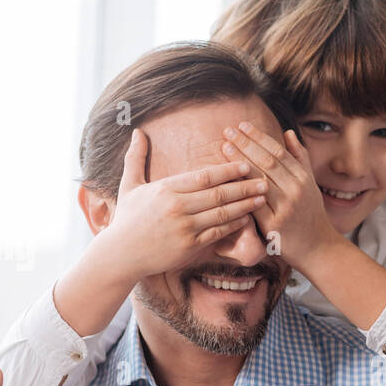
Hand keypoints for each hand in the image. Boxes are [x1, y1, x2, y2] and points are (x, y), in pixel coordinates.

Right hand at [92, 127, 268, 281]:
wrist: (122, 254)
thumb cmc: (127, 218)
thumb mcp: (128, 185)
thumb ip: (135, 158)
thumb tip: (136, 131)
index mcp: (166, 189)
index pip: (203, 176)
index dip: (227, 170)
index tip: (245, 165)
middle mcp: (177, 207)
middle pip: (218, 194)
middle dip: (243, 186)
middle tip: (263, 180)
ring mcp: (185, 228)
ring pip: (222, 213)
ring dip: (245, 205)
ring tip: (261, 197)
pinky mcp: (190, 246)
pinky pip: (218, 233)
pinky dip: (234, 225)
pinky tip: (247, 218)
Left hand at [222, 122, 342, 268]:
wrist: (318, 248)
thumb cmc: (310, 215)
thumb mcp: (310, 184)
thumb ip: (299, 158)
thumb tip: (287, 132)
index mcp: (303, 178)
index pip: (278, 151)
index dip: (259, 137)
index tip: (242, 125)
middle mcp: (296, 190)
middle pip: (267, 162)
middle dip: (246, 144)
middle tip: (227, 131)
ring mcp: (286, 207)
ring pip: (259, 179)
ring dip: (240, 161)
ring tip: (225, 146)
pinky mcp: (274, 225)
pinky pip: (253, 203)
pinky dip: (241, 189)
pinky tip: (228, 178)